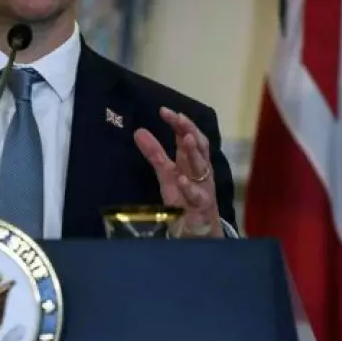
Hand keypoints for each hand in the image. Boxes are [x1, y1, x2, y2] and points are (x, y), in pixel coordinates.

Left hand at [133, 107, 222, 237]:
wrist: (197, 229)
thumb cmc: (184, 198)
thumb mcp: (166, 174)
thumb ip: (155, 154)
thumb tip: (138, 131)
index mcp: (192, 160)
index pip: (188, 136)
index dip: (179, 123)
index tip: (165, 111)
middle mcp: (200, 170)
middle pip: (199, 146)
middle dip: (189, 130)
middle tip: (178, 118)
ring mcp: (203, 187)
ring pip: (202, 167)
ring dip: (194, 152)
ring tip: (185, 138)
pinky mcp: (201, 206)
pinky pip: (197, 196)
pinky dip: (190, 187)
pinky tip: (182, 180)